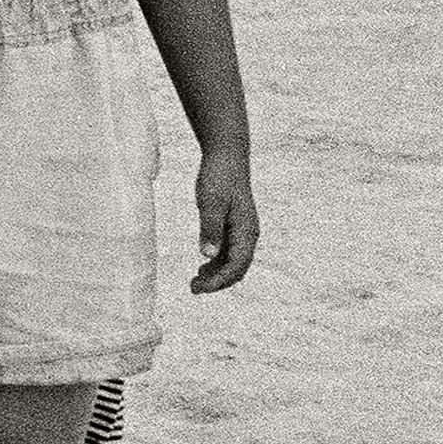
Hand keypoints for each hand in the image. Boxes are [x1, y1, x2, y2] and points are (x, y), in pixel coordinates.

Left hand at [191, 147, 257, 293]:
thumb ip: (210, 229)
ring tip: (195, 282)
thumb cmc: (218, 176)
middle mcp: (248, 233)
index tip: (200, 288)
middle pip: (237, 268)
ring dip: (216, 274)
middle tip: (194, 289)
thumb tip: (208, 256)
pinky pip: (229, 251)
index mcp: (246, 230)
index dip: (219, 281)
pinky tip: (202, 266)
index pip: (237, 266)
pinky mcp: (234, 225)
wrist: (226, 155)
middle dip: (217, 282)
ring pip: (233, 262)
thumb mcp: (211, 202)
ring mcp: (242, 230)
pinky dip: (217, 262)